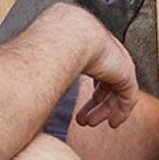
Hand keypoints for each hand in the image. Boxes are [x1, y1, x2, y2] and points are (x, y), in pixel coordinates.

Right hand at [54, 5, 139, 128]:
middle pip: (105, 84)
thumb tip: (30, 83)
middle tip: (83, 120)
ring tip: (90, 123)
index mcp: (91, 47)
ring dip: (104, 111)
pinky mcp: (126, 74)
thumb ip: (48, 69)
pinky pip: (128, 98)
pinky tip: (113, 123)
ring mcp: (119, 63)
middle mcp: (108, 54)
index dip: (89, 90)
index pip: (96, 72)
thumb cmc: (53, 42)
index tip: (80, 104)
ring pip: (117, 93)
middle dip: (94, 104)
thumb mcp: (50, 57)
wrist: (69, 35)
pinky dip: (121, 112)